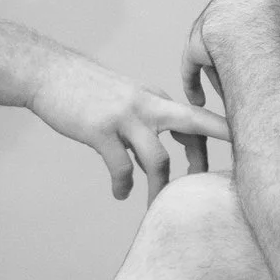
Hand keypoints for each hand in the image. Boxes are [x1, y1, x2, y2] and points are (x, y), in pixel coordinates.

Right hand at [30, 55, 229, 201]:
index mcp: (156, 99)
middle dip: (215, 151)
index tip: (232, 161)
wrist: (48, 73)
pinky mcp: (101, 129)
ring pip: (159, 159)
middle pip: (194, 125)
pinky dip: (123, 184)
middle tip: (225, 182)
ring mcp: (125, 116)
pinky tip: (120, 193)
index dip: (218, 138)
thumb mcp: (125, 98)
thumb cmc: (86, 90)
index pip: (197, 118)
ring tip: (157, 207)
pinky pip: (121, 167)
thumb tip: (160, 160)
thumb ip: (146, 124)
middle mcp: (147, 104)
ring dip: (160, 189)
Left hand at [181, 0, 279, 113]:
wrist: (257, 25)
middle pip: (230, 37)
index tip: (267, 54)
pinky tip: (197, 100)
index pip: (254, 18)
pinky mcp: (194, 43)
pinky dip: (192, 82)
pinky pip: (191, 65)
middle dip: (237, 56)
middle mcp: (223, 6)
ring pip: (210, 51)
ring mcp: (206, 24)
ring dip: (216, 70)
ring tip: (225, 92)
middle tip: (244, 78)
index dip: (262, 39)